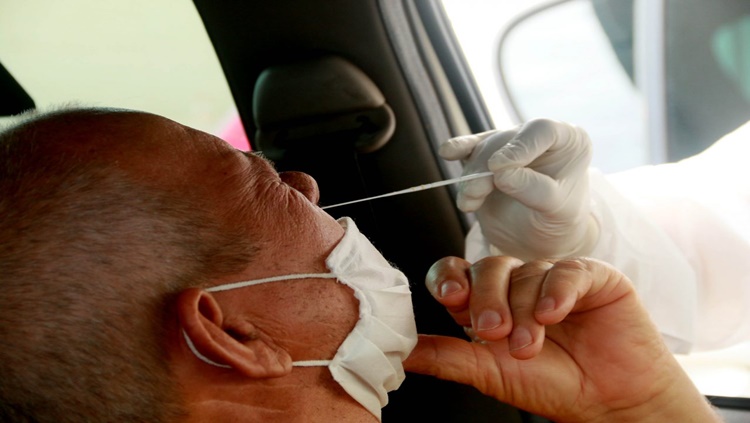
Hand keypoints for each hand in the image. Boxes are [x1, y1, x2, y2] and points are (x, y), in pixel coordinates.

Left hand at [404, 256, 719, 422]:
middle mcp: (517, 285)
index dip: (450, 278)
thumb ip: (447, 357)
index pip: (457, 273)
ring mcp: (552, 277)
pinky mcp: (591, 276)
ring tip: (531, 346)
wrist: (613, 402)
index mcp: (488, 302)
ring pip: (525, 272)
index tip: (451, 297)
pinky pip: (566, 270)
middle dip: (488, 300)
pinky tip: (555, 314)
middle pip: (488, 269)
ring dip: (524, 310)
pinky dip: (557, 291)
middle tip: (495, 333)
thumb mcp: (490, 373)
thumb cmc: (554, 386)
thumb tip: (401, 353)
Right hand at [439, 119, 598, 258]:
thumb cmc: (558, 222)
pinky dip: (458, 150)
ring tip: (468, 203)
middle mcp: (539, 136)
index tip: (498, 168)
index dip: (519, 146)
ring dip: (471, 176)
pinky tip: (448, 152)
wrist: (540, 238)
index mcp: (569, 141)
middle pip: (506, 139)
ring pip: (484, 149)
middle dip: (485, 168)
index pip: (542, 130)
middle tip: (475, 194)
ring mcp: (511, 144)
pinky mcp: (488, 156)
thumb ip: (534, 189)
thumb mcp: (557, 211)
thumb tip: (500, 172)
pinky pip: (471, 147)